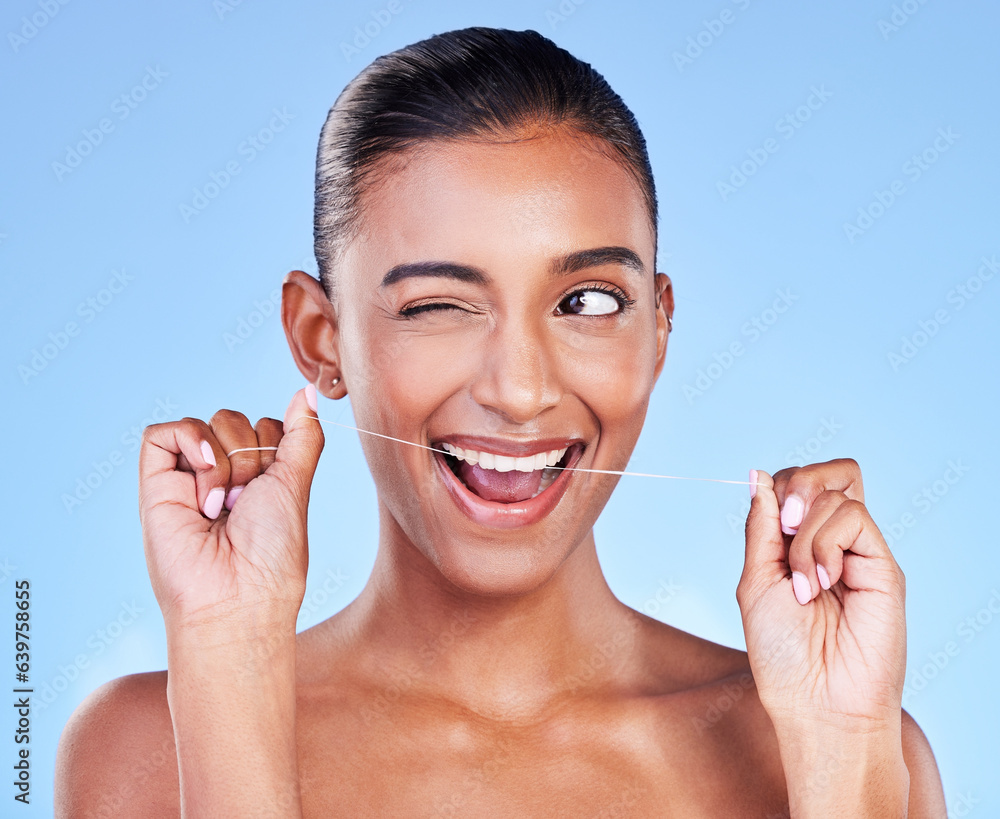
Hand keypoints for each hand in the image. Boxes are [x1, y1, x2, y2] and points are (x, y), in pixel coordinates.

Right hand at [138, 386, 323, 628]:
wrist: (238, 595)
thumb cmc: (273, 551)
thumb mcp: (296, 482)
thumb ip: (302, 435)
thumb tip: (305, 391)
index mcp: (259, 478)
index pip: (267, 427)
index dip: (276, 446)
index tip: (274, 488)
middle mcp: (223, 476)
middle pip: (237, 420)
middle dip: (252, 455)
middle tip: (247, 502)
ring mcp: (188, 479)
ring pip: (206, 423)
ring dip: (226, 461)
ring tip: (223, 507)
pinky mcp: (155, 485)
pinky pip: (162, 434)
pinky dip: (188, 444)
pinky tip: (203, 478)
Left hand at [738, 459, 905, 729]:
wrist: (814, 701)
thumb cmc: (782, 653)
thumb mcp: (756, 579)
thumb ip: (760, 527)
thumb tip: (758, 476)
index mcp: (800, 545)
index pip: (798, 482)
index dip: (779, 488)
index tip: (769, 524)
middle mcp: (834, 543)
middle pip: (829, 473)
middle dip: (797, 486)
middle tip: (783, 528)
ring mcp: (861, 553)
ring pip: (836, 494)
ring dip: (804, 536)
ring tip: (804, 584)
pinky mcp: (883, 566)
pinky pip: (855, 518)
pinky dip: (825, 545)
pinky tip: (823, 583)